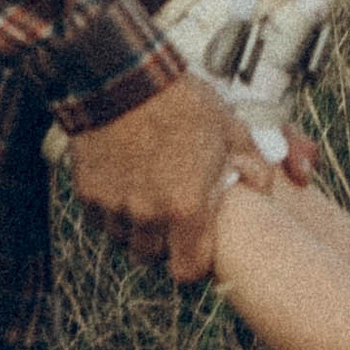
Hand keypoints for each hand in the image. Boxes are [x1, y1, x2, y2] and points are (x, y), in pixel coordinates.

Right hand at [64, 73, 274, 281]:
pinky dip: (111, 212)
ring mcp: (114, 205)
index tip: (195, 248)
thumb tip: (261, 189)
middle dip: (162, 246)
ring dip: (135, 229)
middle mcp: (147, 215)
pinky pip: (100, 219)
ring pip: (122, 240)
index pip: (187, 271)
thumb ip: (252, 166)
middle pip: (150, 258)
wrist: (124, 78)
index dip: (193, 264)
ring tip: (147, 201)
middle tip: (171, 220)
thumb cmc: (183, 103)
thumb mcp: (230, 130)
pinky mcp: (88, 192)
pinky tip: (124, 187)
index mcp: (187, 207)